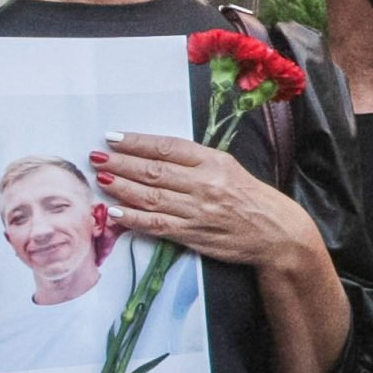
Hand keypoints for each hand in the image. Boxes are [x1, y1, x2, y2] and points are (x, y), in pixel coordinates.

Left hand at [92, 133, 314, 270]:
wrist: (276, 233)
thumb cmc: (251, 198)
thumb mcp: (229, 168)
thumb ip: (196, 162)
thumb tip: (155, 155)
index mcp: (214, 162)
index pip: (168, 147)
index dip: (137, 142)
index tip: (114, 138)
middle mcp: (205, 184)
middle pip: (154, 171)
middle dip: (121, 162)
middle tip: (97, 156)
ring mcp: (198, 211)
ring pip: (151, 196)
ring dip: (122, 187)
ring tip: (102, 178)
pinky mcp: (194, 234)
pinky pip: (157, 224)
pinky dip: (134, 218)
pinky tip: (116, 211)